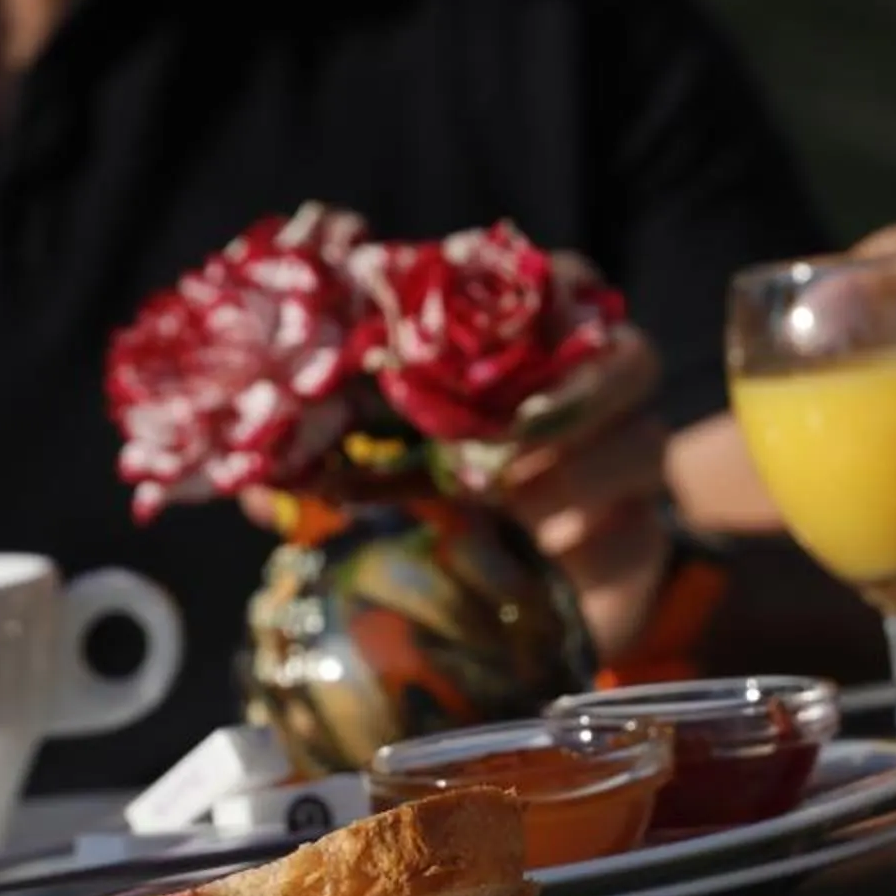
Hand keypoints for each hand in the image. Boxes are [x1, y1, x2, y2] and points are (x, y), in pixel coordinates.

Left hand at [242, 325, 678, 662]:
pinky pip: (642, 532)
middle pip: (635, 357)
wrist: (465, 612)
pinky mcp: (637, 546)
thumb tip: (248, 476)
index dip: (548, 293)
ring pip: (647, 445)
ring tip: (503, 504)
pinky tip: (545, 556)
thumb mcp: (357, 462)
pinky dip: (596, 543)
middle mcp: (592, 400)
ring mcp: (625, 473)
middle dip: (578, 390)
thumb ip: (318, 447)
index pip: (570, 284)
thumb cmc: (410, 504)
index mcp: (529, 352)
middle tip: (499, 435)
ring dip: (577, 473)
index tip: (488, 331)